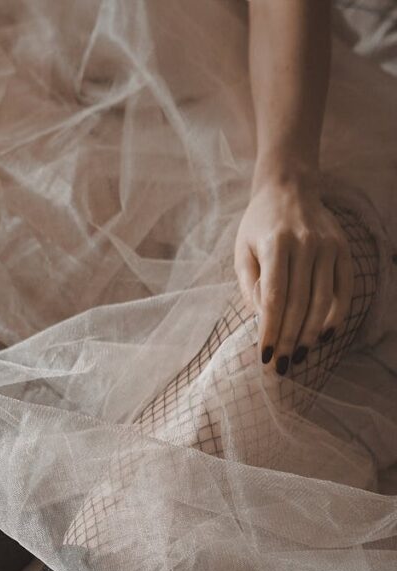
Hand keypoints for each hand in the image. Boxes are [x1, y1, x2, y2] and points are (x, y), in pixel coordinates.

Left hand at [234, 179, 352, 373]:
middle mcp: (305, 244)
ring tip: (299, 357)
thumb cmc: (258, 226)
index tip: (264, 356)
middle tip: (282, 366)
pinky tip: (325, 336)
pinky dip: (336, 315)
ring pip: (321, 301)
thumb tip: (263, 320)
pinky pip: (343, 289)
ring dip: (310, 334)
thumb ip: (250, 285)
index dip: (270, 330)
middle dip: (288, 340)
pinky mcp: (343, 250)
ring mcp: (328, 246)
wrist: (290, 188)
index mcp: (275, 244)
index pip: (273, 298)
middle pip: (298, 304)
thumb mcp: (243, 251)